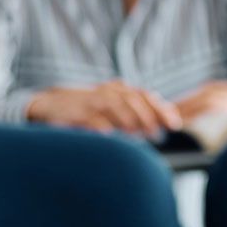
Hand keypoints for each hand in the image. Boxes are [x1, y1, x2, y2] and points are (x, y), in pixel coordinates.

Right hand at [26, 81, 182, 135]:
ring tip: (140, 133)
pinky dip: (101, 126)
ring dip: (128, 119)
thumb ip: (137, 113)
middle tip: (158, 133)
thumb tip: (165, 122)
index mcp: (119, 90)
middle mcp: (108, 92)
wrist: (52, 104)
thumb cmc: (89, 109)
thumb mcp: (113, 108)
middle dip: (148, 116)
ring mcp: (92, 101)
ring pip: (114, 105)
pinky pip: (91, 118)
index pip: (145, 96)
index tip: (175, 124)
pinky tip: (111, 136)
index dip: (162, 109)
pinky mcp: (76, 112)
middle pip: (133, 100)